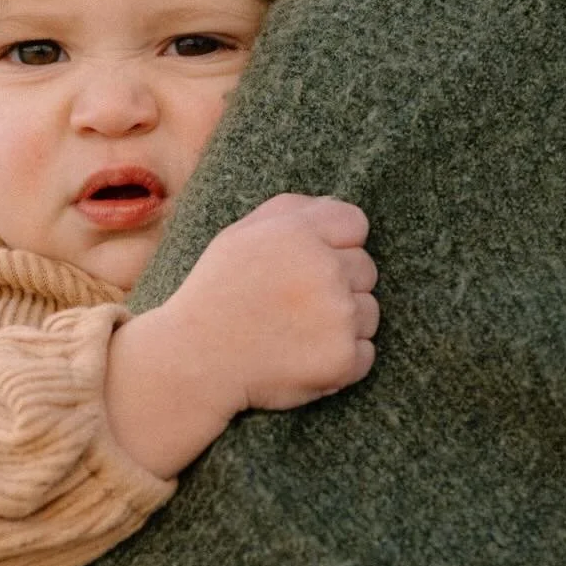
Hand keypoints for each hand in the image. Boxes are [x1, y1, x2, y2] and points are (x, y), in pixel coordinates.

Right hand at [166, 193, 378, 414]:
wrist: (195, 359)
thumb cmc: (216, 295)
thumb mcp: (240, 235)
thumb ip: (291, 211)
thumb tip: (335, 204)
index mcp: (300, 232)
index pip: (355, 224)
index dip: (336, 244)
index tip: (310, 266)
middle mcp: (325, 270)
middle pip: (366, 269)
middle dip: (340, 285)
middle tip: (296, 304)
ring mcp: (339, 315)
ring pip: (370, 312)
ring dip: (344, 324)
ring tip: (297, 332)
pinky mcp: (343, 358)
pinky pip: (365, 353)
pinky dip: (342, 360)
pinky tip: (304, 357)